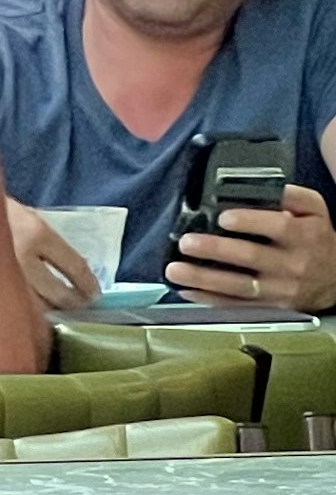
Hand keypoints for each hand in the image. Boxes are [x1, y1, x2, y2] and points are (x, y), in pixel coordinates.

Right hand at [5, 200, 100, 311]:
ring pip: (35, 308)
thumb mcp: (26, 218)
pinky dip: (23, 314)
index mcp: (35, 232)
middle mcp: (19, 256)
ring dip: (49, 312)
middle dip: (72, 302)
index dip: (88, 285)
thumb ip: (48, 245)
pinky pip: (10, 309)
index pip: (75, 267)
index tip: (93, 293)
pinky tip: (26, 315)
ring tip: (54, 312)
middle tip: (78, 305)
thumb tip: (77, 275)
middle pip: (58, 293)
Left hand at [168, 182, 335, 311]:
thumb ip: (291, 196)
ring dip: (204, 279)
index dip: (250, 222)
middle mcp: (292, 264)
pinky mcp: (270, 307)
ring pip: (239, 286)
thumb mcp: (313, 211)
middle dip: (216, 250)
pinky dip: (209, 300)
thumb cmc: (316, 238)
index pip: (278, 227)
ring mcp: (280, 289)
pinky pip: (236, 306)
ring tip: (175, 270)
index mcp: (303, 235)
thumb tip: (261, 187)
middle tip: (186, 242)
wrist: (335, 279)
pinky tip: (186, 291)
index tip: (223, 217)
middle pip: (252, 257)